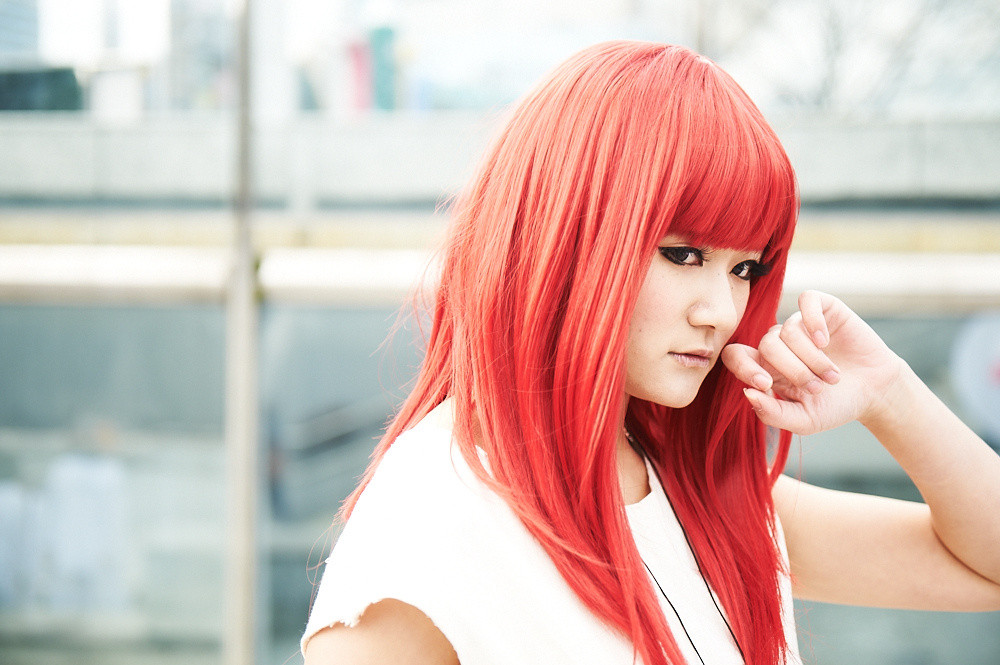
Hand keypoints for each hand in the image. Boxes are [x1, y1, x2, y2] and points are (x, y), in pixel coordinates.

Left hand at [722, 290, 905, 434]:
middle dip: (792, 370)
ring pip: (789, 330)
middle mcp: (779, 343)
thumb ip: (773, 413)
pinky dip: (814, 321)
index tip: (766, 385)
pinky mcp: (824, 309)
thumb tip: (747, 393)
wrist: (876, 392)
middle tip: (816, 389)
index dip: (744, 368)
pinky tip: (826, 341)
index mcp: (766, 367)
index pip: (736, 355)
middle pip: (767, 345)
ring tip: (832, 377)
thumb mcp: (804, 420)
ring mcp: (801, 325)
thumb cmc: (835, 406)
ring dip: (812, 359)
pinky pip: (807, 301)